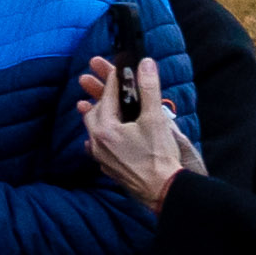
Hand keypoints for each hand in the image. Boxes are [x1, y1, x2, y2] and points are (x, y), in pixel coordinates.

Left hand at [76, 56, 191, 206]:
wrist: (163, 190)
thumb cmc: (159, 156)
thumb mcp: (155, 119)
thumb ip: (149, 89)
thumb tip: (145, 64)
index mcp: (106, 128)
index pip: (108, 96)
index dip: (113, 79)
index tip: (118, 67)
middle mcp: (98, 143)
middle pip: (95, 112)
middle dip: (101, 96)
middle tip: (106, 85)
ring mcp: (101, 157)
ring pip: (93, 130)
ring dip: (97, 115)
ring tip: (93, 105)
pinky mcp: (108, 167)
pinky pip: (97, 146)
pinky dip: (100, 135)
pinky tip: (104, 135)